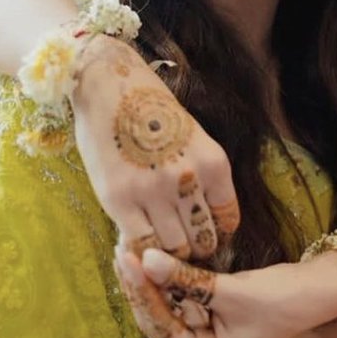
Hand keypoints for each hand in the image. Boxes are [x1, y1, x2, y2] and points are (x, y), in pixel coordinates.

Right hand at [72, 36, 239, 258]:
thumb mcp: (193, 139)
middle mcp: (188, 178)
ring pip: (173, 248)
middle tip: (180, 243)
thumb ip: (201, 178)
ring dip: (167, 252)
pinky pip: (140, 244)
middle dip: (194, 247)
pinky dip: (141, 249)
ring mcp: (153, 191)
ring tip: (157, 242)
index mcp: (213, 162)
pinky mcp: (119, 200)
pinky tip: (136, 237)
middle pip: (202, 240)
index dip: (217, 232)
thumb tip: (204, 221)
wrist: (108, 85)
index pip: (228, 219)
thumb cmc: (151, 110)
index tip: (204, 232)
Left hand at [114, 245, 336, 337]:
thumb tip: (145, 259)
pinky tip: (152, 251)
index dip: (143, 293)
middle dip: (142, 284)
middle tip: (123, 246)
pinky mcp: (209, 314)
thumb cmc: (284, 299)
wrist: (320, 288)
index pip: (162, 329)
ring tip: (131, 243)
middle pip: (159, 318)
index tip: (128, 258)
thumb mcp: (233, 291)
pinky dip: (169, 274)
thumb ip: (188, 279)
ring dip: (151, 276)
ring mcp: (204, 335)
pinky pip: (181, 294)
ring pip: (167, 304)